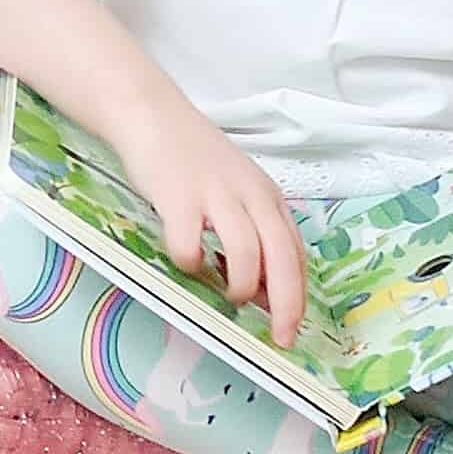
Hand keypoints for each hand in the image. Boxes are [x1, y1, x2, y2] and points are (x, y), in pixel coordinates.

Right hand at [115, 101, 309, 346]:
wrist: (154, 116)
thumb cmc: (195, 160)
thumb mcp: (239, 192)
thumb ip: (255, 234)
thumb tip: (263, 291)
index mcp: (268, 197)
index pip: (296, 254)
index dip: (298, 296)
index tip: (294, 329)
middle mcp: (250, 195)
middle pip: (281, 258)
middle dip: (285, 305)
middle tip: (279, 338)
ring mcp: (215, 196)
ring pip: (245, 255)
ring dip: (239, 287)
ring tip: (227, 295)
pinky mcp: (178, 198)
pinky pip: (190, 247)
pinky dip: (190, 265)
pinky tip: (186, 261)